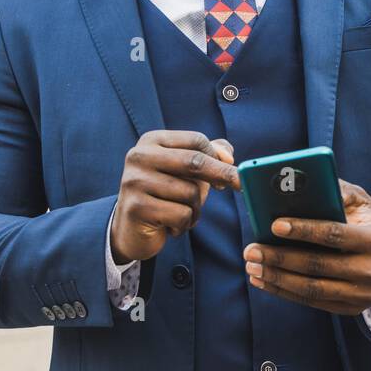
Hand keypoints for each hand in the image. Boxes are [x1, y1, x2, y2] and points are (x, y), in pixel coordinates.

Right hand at [109, 131, 238, 263]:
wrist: (130, 229)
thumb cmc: (165, 195)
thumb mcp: (185, 171)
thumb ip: (208, 155)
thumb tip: (228, 155)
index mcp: (152, 140)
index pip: (196, 140)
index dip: (218, 157)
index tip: (232, 170)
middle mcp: (139, 156)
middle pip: (195, 162)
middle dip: (223, 175)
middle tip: (240, 186)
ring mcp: (134, 181)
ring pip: (190, 192)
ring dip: (196, 209)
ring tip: (182, 214)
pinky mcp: (136, 207)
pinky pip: (180, 214)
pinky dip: (184, 224)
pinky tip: (171, 226)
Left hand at [243, 180, 370, 314]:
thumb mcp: (364, 204)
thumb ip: (340, 192)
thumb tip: (304, 184)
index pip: (334, 235)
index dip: (303, 231)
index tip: (274, 225)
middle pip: (318, 265)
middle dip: (279, 257)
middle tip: (251, 250)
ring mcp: (362, 294)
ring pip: (311, 288)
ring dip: (276, 278)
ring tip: (252, 266)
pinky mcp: (350, 309)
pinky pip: (312, 301)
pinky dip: (284, 292)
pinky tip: (264, 281)